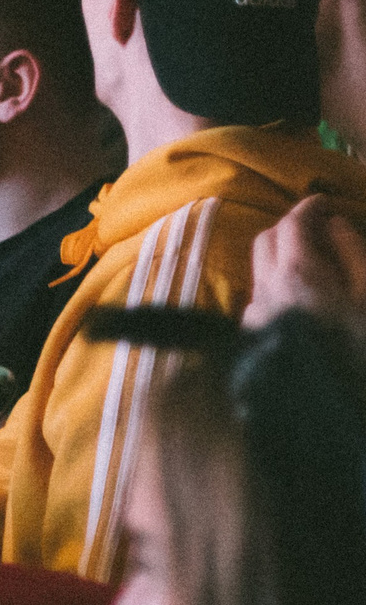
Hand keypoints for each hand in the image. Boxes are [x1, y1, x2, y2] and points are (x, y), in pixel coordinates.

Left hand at [247, 195, 365, 331]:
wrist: (326, 401)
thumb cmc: (357, 344)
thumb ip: (351, 252)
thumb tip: (333, 223)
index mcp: (298, 273)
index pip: (291, 224)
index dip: (307, 207)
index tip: (323, 203)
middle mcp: (266, 288)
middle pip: (266, 240)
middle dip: (289, 227)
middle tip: (317, 228)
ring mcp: (253, 313)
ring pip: (259, 269)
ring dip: (281, 257)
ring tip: (313, 262)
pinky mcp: (249, 335)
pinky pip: (258, 297)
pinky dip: (276, 285)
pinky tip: (300, 298)